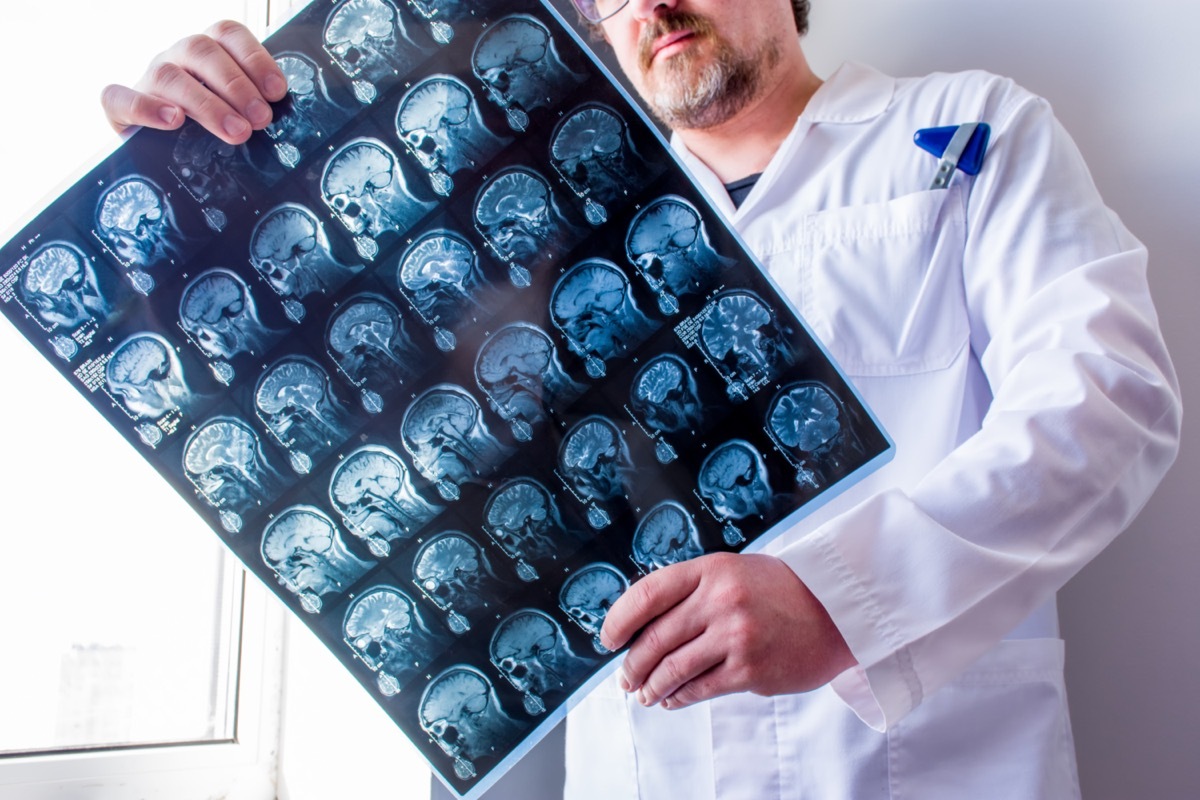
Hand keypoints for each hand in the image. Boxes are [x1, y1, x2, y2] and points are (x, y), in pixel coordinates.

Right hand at [100, 20, 287, 144]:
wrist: (159, 151)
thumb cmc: (209, 131)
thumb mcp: (236, 115)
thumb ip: (254, 110)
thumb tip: (282, 121)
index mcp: (207, 52)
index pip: (228, 34)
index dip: (255, 58)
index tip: (277, 91)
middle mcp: (176, 57)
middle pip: (202, 52)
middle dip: (237, 87)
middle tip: (261, 119)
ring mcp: (147, 79)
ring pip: (170, 76)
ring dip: (207, 104)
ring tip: (236, 132)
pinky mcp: (119, 107)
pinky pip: (119, 98)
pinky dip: (146, 108)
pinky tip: (174, 121)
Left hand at [600, 552, 855, 709]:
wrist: (838, 612)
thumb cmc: (782, 591)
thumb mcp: (734, 573)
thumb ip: (692, 592)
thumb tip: (643, 625)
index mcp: (711, 570)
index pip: (648, 593)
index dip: (619, 619)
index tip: (608, 639)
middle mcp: (721, 600)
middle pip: (656, 638)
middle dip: (632, 664)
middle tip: (624, 677)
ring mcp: (736, 636)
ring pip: (673, 668)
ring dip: (651, 686)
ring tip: (644, 694)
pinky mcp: (750, 670)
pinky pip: (700, 689)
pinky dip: (679, 697)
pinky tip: (672, 699)